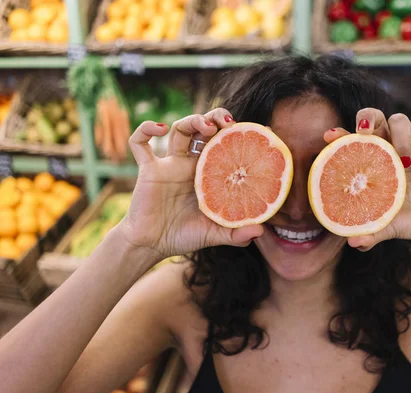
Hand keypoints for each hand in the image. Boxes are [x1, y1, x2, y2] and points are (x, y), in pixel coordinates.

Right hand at [119, 109, 263, 260]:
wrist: (151, 245)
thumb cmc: (183, 236)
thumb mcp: (214, 234)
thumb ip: (235, 233)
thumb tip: (260, 230)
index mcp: (206, 174)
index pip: (222, 144)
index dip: (234, 133)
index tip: (253, 130)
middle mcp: (189, 164)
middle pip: (202, 129)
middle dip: (214, 118)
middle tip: (228, 122)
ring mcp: (168, 164)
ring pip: (178, 129)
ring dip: (192, 120)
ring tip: (208, 126)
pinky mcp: (148, 170)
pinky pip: (139, 143)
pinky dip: (146, 129)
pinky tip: (160, 129)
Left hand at [324, 109, 410, 250]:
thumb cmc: (405, 219)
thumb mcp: (387, 227)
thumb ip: (371, 232)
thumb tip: (353, 243)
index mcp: (371, 162)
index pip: (352, 140)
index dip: (339, 134)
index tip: (329, 137)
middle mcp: (388, 148)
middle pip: (374, 117)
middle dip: (367, 118)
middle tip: (365, 133)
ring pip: (399, 120)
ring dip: (399, 136)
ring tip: (403, 162)